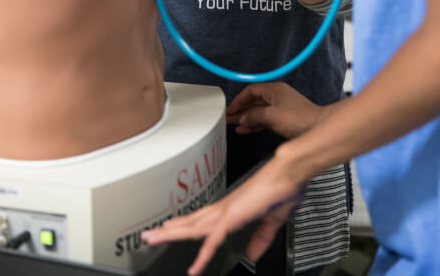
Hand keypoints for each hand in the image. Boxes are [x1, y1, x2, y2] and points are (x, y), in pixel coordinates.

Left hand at [141, 156, 304, 274]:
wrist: (290, 173)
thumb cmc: (285, 188)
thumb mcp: (272, 220)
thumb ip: (261, 237)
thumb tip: (253, 253)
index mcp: (232, 208)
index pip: (203, 220)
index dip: (186, 226)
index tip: (172, 229)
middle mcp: (225, 208)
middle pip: (191, 223)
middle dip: (169, 229)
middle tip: (149, 234)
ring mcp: (227, 211)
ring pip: (194, 228)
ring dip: (172, 234)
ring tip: (152, 238)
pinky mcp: (233, 217)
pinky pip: (213, 240)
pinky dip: (203, 255)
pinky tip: (194, 268)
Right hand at [227, 83, 328, 138]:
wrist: (318, 128)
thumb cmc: (300, 118)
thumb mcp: (272, 115)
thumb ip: (254, 115)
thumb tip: (243, 118)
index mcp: (274, 90)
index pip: (251, 91)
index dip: (239, 100)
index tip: (230, 109)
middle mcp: (277, 96)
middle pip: (254, 101)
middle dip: (241, 110)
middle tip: (229, 118)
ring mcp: (280, 108)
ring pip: (258, 112)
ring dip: (247, 118)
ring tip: (234, 126)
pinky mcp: (283, 119)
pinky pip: (264, 120)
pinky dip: (255, 124)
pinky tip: (246, 130)